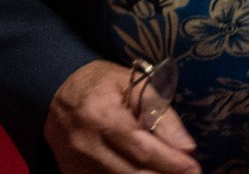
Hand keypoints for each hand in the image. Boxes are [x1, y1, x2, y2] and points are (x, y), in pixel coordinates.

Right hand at [46, 61, 198, 173]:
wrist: (54, 92)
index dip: (171, 162)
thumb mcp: (132, 83)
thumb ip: (160, 111)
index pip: (142, 148)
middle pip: (133, 173)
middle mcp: (86, 145)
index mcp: (101, 116)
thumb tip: (186, 146)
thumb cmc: (99, 84)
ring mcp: (75, 164)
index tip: (194, 167)